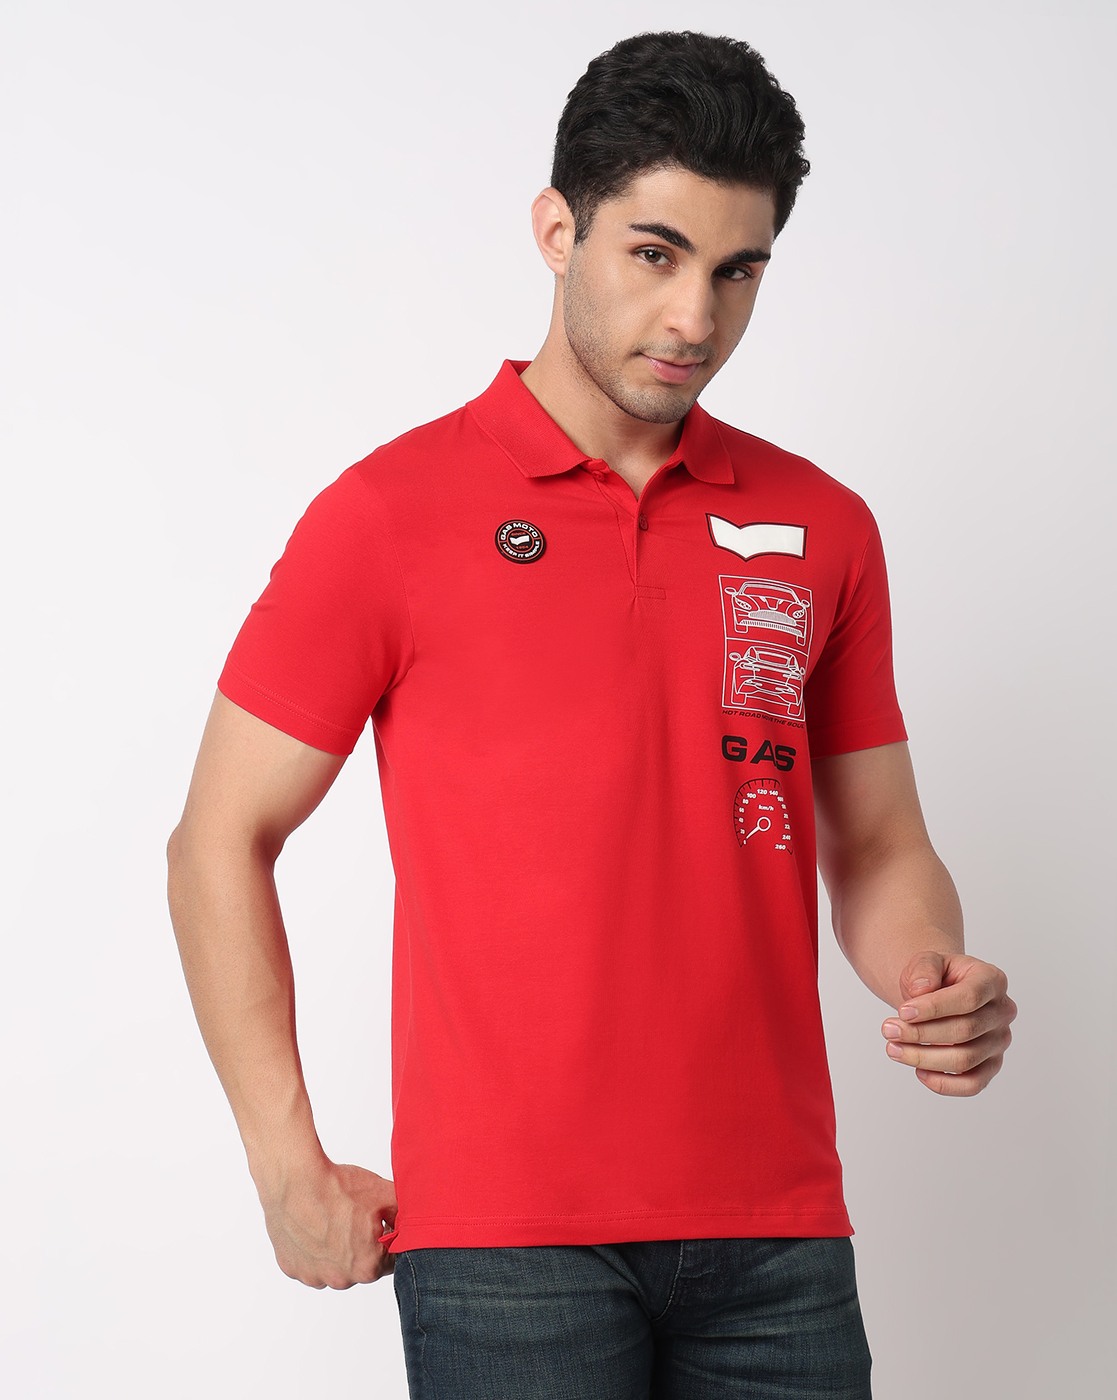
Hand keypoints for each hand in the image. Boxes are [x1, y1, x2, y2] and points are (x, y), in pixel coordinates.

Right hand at [258, 1158, 397, 1287]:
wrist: (296, 1180)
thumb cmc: (337, 1188)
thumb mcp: (384, 1194)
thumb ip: (403, 1214)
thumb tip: (410, 1222)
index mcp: (367, 1267)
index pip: (389, 1260)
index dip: (387, 1239)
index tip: (381, 1223)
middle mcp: (339, 1279)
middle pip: (360, 1265)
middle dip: (362, 1245)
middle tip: (355, 1217)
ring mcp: (312, 1275)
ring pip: (332, 1265)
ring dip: (335, 1249)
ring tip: (332, 1219)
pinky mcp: (290, 1267)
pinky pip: (308, 1261)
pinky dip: (311, 1248)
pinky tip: (313, 1224)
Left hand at [881, 951, 1016, 1096]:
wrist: (939, 992)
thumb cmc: (936, 977)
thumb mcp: (927, 960)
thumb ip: (924, 967)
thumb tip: (920, 990)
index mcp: (992, 980)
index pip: (969, 998)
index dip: (934, 1008)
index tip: (902, 1012)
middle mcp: (1002, 1012)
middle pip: (965, 1031)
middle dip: (921, 1033)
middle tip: (888, 1030)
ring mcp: (999, 1041)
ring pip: (966, 1060)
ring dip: (924, 1058)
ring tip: (893, 1048)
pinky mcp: (990, 1066)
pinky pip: (973, 1085)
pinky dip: (944, 1084)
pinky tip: (919, 1072)